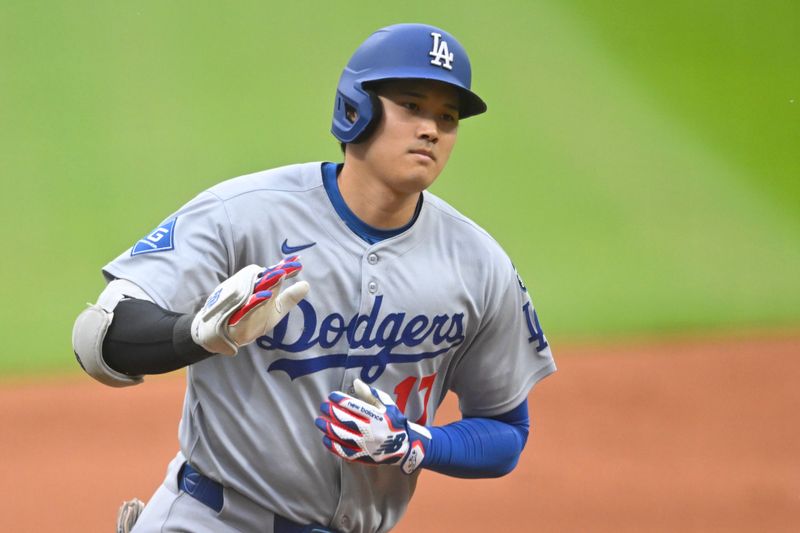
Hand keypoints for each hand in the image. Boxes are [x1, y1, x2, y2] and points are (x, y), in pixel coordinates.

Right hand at [191, 256, 309, 354]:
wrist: (221, 334)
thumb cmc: (251, 320)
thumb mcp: (275, 311)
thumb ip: (290, 297)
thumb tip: (306, 284)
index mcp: (260, 287)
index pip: (274, 275)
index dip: (286, 268)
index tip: (298, 261)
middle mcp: (250, 289)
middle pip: (267, 279)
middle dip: (280, 271)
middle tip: (294, 265)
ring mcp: (243, 301)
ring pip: (257, 289)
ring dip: (269, 281)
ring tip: (281, 274)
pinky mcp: (238, 314)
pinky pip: (248, 307)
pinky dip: (256, 301)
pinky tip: (267, 296)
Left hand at [316, 379, 431, 473]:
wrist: (405, 447)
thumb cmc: (394, 422)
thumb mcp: (387, 405)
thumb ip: (371, 394)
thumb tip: (355, 383)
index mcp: (377, 416)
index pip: (354, 406)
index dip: (340, 400)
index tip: (331, 396)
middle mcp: (371, 430)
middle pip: (346, 420)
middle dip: (331, 412)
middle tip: (322, 406)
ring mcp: (366, 445)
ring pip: (342, 436)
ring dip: (328, 428)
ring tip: (319, 421)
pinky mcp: (363, 457)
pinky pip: (345, 452)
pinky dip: (333, 446)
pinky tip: (325, 439)